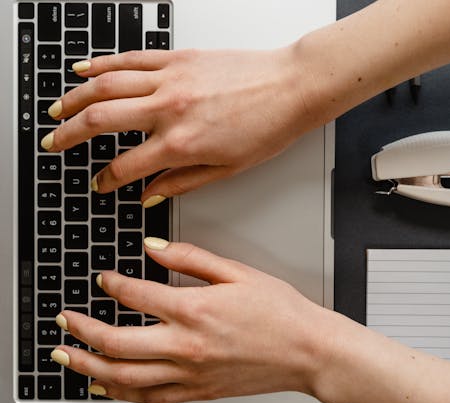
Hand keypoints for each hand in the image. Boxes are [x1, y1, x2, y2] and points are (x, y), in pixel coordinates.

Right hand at [41, 48, 314, 205]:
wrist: (293, 87)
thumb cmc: (269, 127)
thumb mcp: (227, 169)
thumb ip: (182, 183)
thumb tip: (151, 195)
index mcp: (182, 143)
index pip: (125, 166)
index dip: (106, 180)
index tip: (100, 183)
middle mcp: (170, 109)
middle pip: (100, 121)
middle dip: (69, 136)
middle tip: (54, 143)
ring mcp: (171, 79)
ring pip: (105, 85)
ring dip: (74, 98)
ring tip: (58, 109)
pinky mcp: (179, 58)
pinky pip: (130, 59)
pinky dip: (102, 63)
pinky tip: (85, 69)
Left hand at [51, 238, 332, 402]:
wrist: (307, 351)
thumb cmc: (281, 313)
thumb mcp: (238, 272)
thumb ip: (190, 257)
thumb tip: (155, 249)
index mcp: (195, 309)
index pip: (135, 294)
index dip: (111, 283)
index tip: (103, 279)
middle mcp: (186, 345)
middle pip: (115, 341)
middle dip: (81, 329)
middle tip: (65, 321)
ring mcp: (189, 373)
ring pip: (124, 375)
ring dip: (88, 364)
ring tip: (67, 356)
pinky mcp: (197, 391)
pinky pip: (148, 397)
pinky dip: (120, 393)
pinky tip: (105, 385)